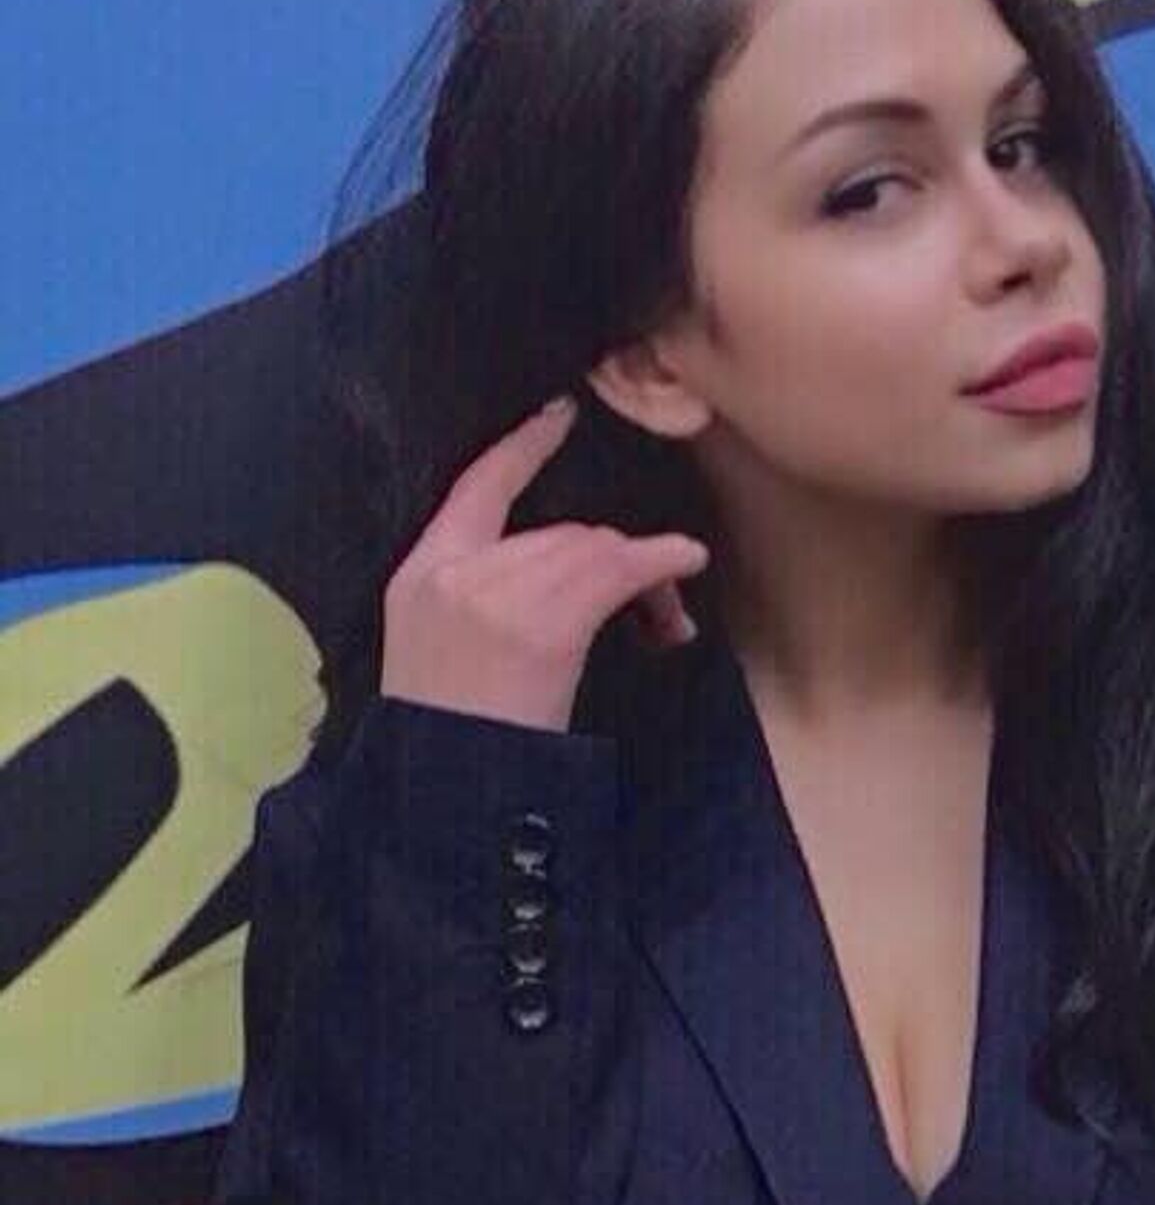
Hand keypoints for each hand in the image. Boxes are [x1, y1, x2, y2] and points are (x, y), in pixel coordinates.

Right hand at [378, 394, 711, 732]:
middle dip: (613, 556)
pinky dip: (662, 562)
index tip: (560, 413)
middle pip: (561, 529)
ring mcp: (498, 596)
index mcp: (419, 575)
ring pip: (595, 549)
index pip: (474, 487)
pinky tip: (685, 559)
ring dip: (642, 577)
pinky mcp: (545, 624)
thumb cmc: (456, 736)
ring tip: (664, 619)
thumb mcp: (437, 655)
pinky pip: (619, 570)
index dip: (523, 446)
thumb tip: (561, 571)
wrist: (450, 790)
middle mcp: (455, 574)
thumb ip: (480, 598)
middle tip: (653, 599)